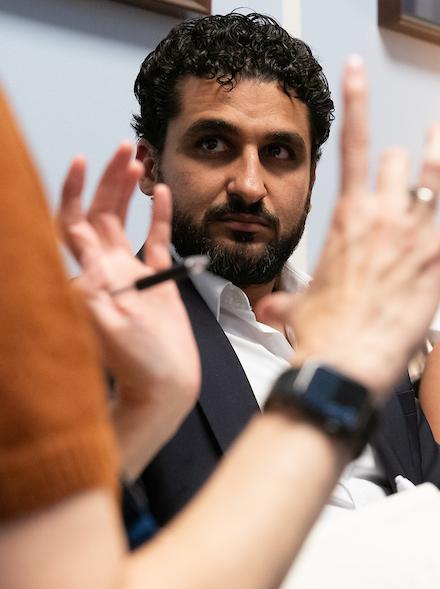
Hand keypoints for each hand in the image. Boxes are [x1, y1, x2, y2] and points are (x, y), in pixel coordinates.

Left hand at [59, 143, 200, 477]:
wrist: (167, 387)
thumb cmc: (140, 363)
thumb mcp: (108, 324)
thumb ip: (91, 288)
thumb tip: (72, 253)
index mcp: (94, 277)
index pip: (75, 224)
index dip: (75, 191)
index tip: (82, 162)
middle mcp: (109, 271)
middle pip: (100, 215)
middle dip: (108, 180)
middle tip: (123, 150)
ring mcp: (133, 276)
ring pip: (125, 224)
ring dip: (129, 193)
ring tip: (138, 165)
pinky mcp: (157, 285)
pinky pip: (155, 244)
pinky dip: (158, 219)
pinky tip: (162, 196)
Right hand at [255, 57, 439, 398]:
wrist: (346, 362)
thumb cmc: (325, 336)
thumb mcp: (299, 309)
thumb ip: (290, 301)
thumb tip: (273, 309)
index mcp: (345, 218)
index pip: (352, 148)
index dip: (356, 103)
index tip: (356, 74)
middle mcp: (380, 215)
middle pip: (394, 163)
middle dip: (397, 163)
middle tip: (400, 167)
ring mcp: (412, 231)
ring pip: (430, 173)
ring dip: (436, 151)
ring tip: (439, 136)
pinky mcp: (439, 255)